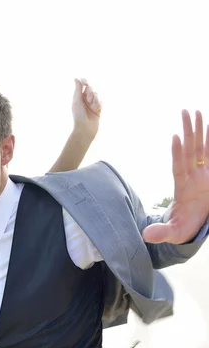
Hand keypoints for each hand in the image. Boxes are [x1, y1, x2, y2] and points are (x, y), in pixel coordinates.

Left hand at [72, 78, 101, 138]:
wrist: (85, 129)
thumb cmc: (78, 115)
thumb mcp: (77, 101)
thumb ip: (78, 89)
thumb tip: (75, 78)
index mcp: (78, 97)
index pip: (82, 85)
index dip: (85, 82)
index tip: (86, 83)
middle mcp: (85, 99)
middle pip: (91, 89)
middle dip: (91, 93)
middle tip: (88, 100)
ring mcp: (92, 104)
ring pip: (97, 95)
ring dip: (95, 100)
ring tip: (92, 108)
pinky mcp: (98, 108)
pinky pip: (101, 101)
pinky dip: (99, 105)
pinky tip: (96, 111)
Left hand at [144, 110, 208, 243]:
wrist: (190, 224)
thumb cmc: (182, 227)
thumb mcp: (173, 233)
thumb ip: (162, 233)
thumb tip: (146, 236)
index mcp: (183, 187)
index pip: (179, 166)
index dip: (177, 153)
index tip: (175, 137)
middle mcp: (192, 176)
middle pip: (190, 149)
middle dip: (189, 131)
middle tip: (185, 111)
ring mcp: (202, 173)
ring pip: (201, 147)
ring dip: (199, 130)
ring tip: (197, 111)